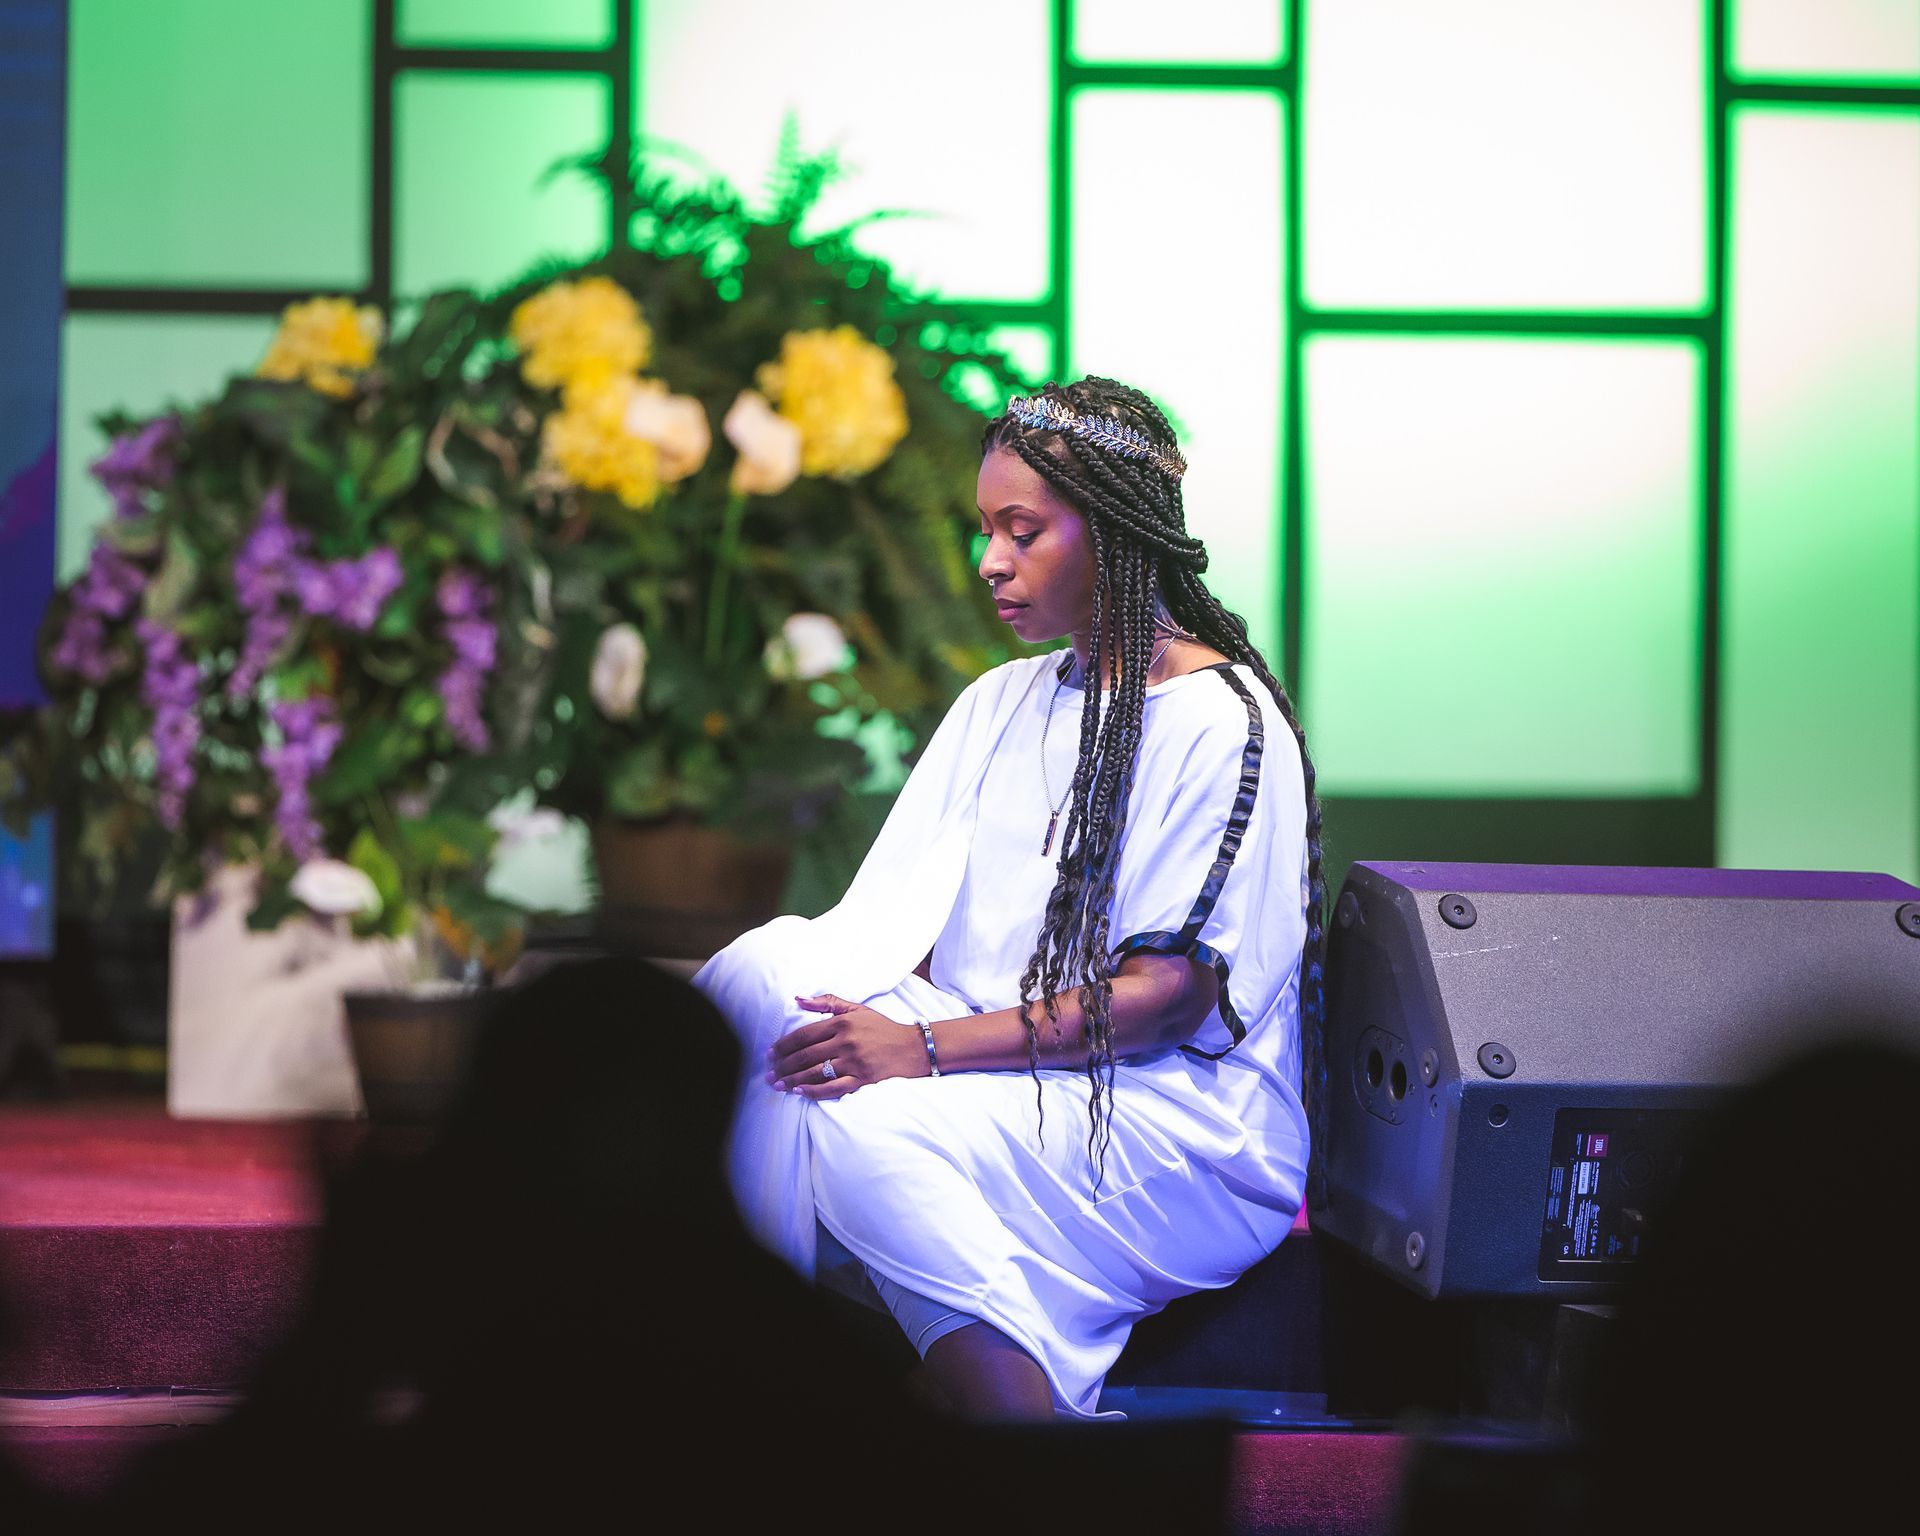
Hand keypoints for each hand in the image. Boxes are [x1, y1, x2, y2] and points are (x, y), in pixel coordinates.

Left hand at [770, 992, 927, 1098]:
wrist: (913, 1047)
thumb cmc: (882, 1027)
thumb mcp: (857, 1009)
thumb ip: (827, 1003)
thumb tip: (798, 999)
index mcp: (842, 1023)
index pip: (805, 1035)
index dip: (784, 1045)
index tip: (770, 1053)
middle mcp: (846, 1042)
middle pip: (806, 1055)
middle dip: (783, 1065)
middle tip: (769, 1072)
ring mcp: (854, 1062)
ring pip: (815, 1072)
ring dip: (793, 1080)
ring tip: (778, 1085)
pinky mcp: (862, 1079)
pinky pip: (833, 1088)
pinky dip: (815, 1091)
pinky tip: (800, 1092)